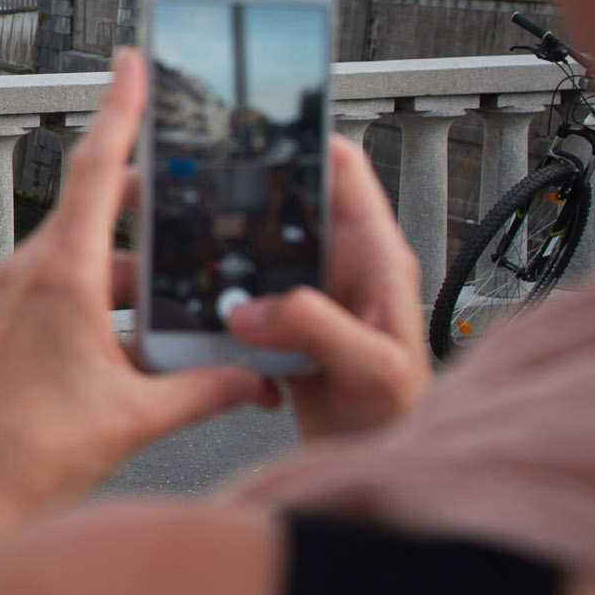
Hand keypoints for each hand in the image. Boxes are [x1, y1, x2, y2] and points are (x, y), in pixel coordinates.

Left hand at [0, 49, 272, 512]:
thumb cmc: (32, 454)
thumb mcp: (139, 415)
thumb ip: (209, 388)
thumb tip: (259, 377)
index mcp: (61, 276)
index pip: (96, 169)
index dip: (120, 109)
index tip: (132, 59)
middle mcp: (34, 273)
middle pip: (102, 208)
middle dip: (155, 202)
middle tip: (200, 190)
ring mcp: (19, 297)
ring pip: (94, 257)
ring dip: (141, 270)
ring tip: (194, 290)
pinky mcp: (17, 325)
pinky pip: (75, 290)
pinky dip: (117, 301)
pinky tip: (154, 338)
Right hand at [224, 134, 430, 439]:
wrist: (378, 465)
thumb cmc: (401, 418)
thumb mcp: (373, 369)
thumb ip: (320, 329)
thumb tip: (258, 307)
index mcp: (376, 260)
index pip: (345, 173)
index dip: (307, 141)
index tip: (262, 129)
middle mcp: (340, 270)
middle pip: (286, 204)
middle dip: (246, 195)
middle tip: (202, 190)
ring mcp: (307, 296)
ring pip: (255, 250)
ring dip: (226, 254)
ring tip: (193, 251)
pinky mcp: (281, 326)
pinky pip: (240, 296)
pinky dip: (218, 301)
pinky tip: (204, 313)